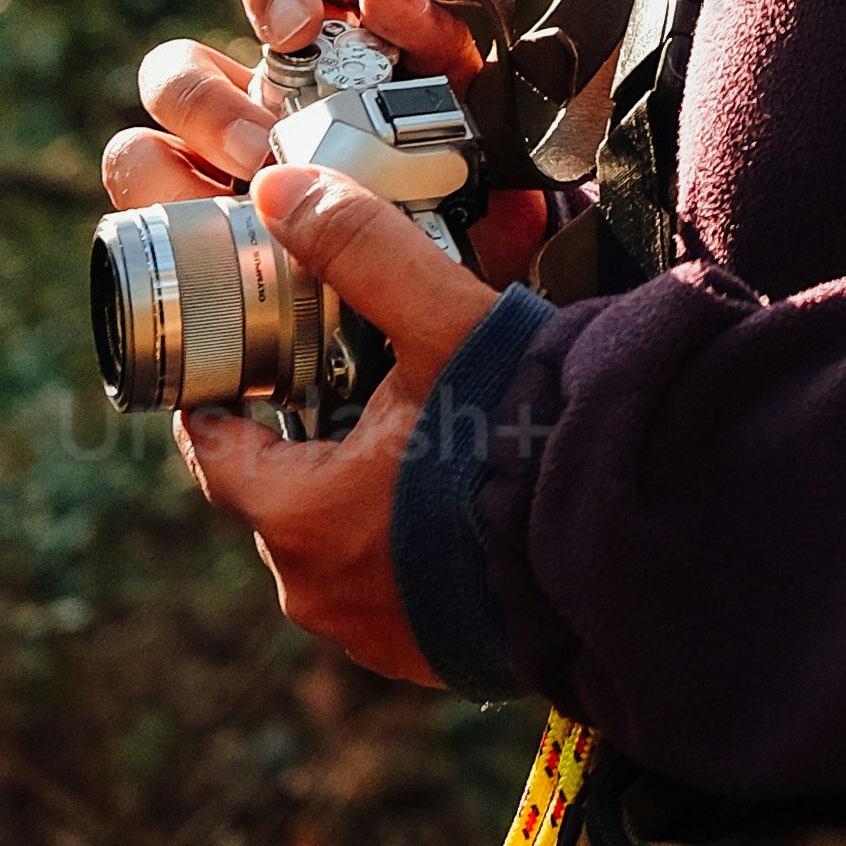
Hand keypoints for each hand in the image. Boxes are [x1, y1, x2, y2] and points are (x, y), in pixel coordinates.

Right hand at [100, 0, 559, 285]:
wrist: (470, 287)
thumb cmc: (462, 182)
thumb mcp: (469, 109)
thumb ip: (433, 37)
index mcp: (310, 60)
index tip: (295, 29)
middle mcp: (247, 111)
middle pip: (174, 73)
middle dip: (206, 104)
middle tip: (262, 147)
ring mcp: (212, 183)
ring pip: (136, 154)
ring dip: (171, 173)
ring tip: (240, 210)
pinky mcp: (197, 251)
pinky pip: (148, 235)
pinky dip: (171, 238)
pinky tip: (224, 257)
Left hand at [100, 0, 552, 689]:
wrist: (629, 539)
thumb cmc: (528, 437)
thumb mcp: (444, 322)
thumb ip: (361, 250)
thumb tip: (278, 186)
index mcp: (299, 517)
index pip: (216, 453)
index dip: (220, 403)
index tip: (233, 368)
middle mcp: (321, 593)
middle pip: (281, 501)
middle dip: (304, 447)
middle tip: (339, 387)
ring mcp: (378, 637)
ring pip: (338, 550)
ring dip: (360, 504)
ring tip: (410, 443)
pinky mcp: (435, 659)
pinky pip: (395, 594)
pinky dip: (410, 551)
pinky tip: (455, 508)